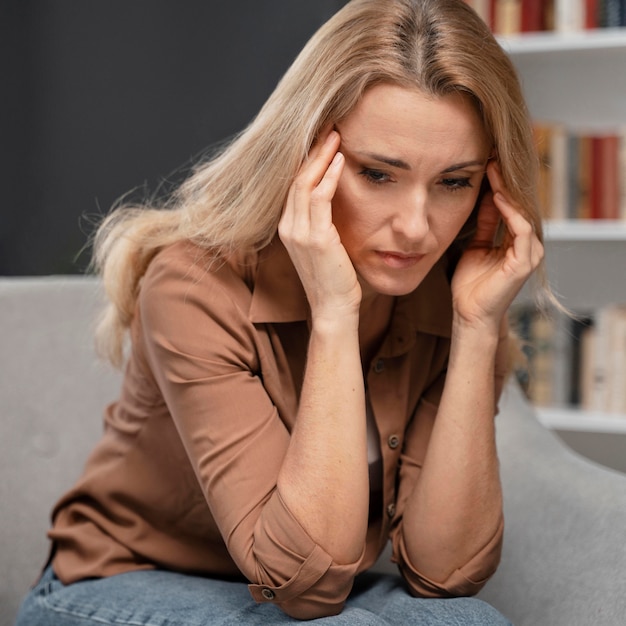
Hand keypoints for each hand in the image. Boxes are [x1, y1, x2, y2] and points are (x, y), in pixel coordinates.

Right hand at [278, 129, 361, 323]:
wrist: (333, 307)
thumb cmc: (333, 278)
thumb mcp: (322, 245)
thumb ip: (321, 222)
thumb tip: (333, 197)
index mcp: (288, 228)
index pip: (293, 185)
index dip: (305, 159)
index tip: (320, 138)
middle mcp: (288, 227)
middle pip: (296, 178)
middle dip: (311, 150)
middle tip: (328, 126)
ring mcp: (299, 233)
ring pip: (305, 184)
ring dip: (321, 156)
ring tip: (335, 135)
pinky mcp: (316, 238)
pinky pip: (320, 198)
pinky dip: (329, 176)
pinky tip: (341, 160)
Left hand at [451, 161, 543, 329]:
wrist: (468, 313)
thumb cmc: (470, 284)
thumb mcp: (476, 246)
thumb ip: (486, 225)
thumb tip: (488, 199)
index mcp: (517, 243)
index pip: (513, 208)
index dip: (501, 186)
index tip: (487, 165)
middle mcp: (528, 246)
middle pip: (520, 207)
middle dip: (506, 183)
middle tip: (492, 159)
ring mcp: (529, 254)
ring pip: (522, 214)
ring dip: (508, 192)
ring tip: (494, 171)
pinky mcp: (524, 263)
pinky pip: (520, 230)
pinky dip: (511, 212)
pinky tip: (498, 197)